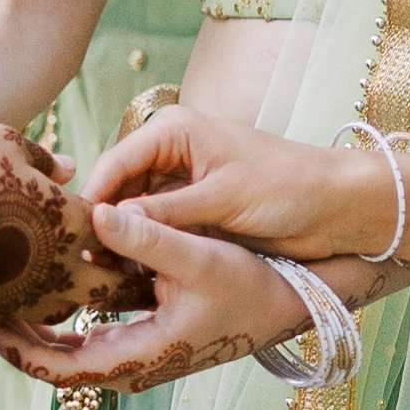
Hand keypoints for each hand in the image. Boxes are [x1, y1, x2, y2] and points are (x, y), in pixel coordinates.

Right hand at [0, 126, 153, 324]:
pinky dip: (32, 308)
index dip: (130, 231)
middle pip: (113, 288)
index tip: (139, 235)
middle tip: (134, 282)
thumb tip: (67, 168)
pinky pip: (30, 320)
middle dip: (126, 285)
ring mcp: (33, 300)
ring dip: (76, 297)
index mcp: (73, 222)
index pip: (123, 232)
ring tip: (71, 282)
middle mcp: (64, 269)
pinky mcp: (2, 318)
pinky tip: (26, 292)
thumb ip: (43, 158)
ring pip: (72, 307)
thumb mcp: (3, 144)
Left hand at [0, 201, 308, 391]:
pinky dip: (59, 317)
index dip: (16, 350)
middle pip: (53, 364)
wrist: (287, 305)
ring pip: (67, 351)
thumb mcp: (200, 257)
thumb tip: (97, 214)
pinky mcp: (141, 340)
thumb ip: (147, 239)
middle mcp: (131, 366)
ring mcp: (135, 356)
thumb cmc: (249, 285)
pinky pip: (86, 335)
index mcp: (139, 357)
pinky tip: (39, 286)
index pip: (59, 369)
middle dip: (12, 339)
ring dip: (31, 328)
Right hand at [80, 106, 383, 262]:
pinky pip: (153, 230)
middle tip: (79, 267)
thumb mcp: (220, 200)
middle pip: (115, 190)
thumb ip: (163, 214)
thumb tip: (106, 223)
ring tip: (98, 278)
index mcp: (174, 131)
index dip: (90, 202)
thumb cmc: (288, 188)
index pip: (113, 164)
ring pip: (130, 214)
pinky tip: (126, 277)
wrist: (338, 207)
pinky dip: (141, 250)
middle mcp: (170, 153)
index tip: (71, 240)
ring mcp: (180, 184)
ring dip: (118, 242)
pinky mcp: (192, 211)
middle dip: (100, 225)